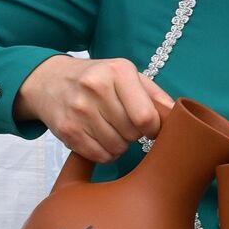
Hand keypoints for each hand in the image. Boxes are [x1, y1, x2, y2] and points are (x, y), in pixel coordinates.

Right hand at [13, 55, 173, 163]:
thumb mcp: (126, 75)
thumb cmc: (97, 79)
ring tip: (110, 128)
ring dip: (119, 144)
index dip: (153, 128)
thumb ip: (154, 95)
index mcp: (118, 72)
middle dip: (133, 133)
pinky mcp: (67, 130)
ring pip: (117, 148)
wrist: (49, 81)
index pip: (146, 118)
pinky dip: (104, 153)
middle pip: (132, 134)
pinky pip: (99, 156)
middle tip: (123, 123)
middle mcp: (96, 88)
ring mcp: (79, 110)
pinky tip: (98, 137)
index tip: (149, 126)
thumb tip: (179, 118)